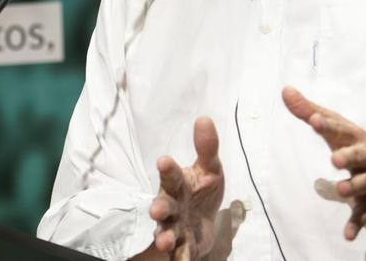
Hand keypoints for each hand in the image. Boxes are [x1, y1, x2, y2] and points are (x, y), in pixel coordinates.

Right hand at [147, 116, 224, 260]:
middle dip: (159, 208)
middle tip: (156, 210)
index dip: (167, 169)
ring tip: (163, 242)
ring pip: (166, 232)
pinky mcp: (184, 245)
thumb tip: (204, 118)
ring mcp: (175, 227)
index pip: (171, 175)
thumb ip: (207, 147)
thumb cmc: (201, 190)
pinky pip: (181, 253)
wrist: (204, 220)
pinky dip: (181, 258)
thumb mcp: (210, 168)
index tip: (163, 160)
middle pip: (163, 206)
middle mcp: (172, 206)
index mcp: (177, 184)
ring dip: (164, 237)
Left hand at [282, 86, 365, 240]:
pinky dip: (356, 224)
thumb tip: (285, 91)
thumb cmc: (360, 144)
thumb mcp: (340, 127)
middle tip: (335, 159)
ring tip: (341, 190)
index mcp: (355, 138)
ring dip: (353, 187)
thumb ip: (310, 111)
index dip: (328, 125)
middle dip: (348, 156)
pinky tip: (347, 235)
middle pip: (358, 155)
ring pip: (364, 183)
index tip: (315, 120)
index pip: (340, 129)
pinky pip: (365, 213)